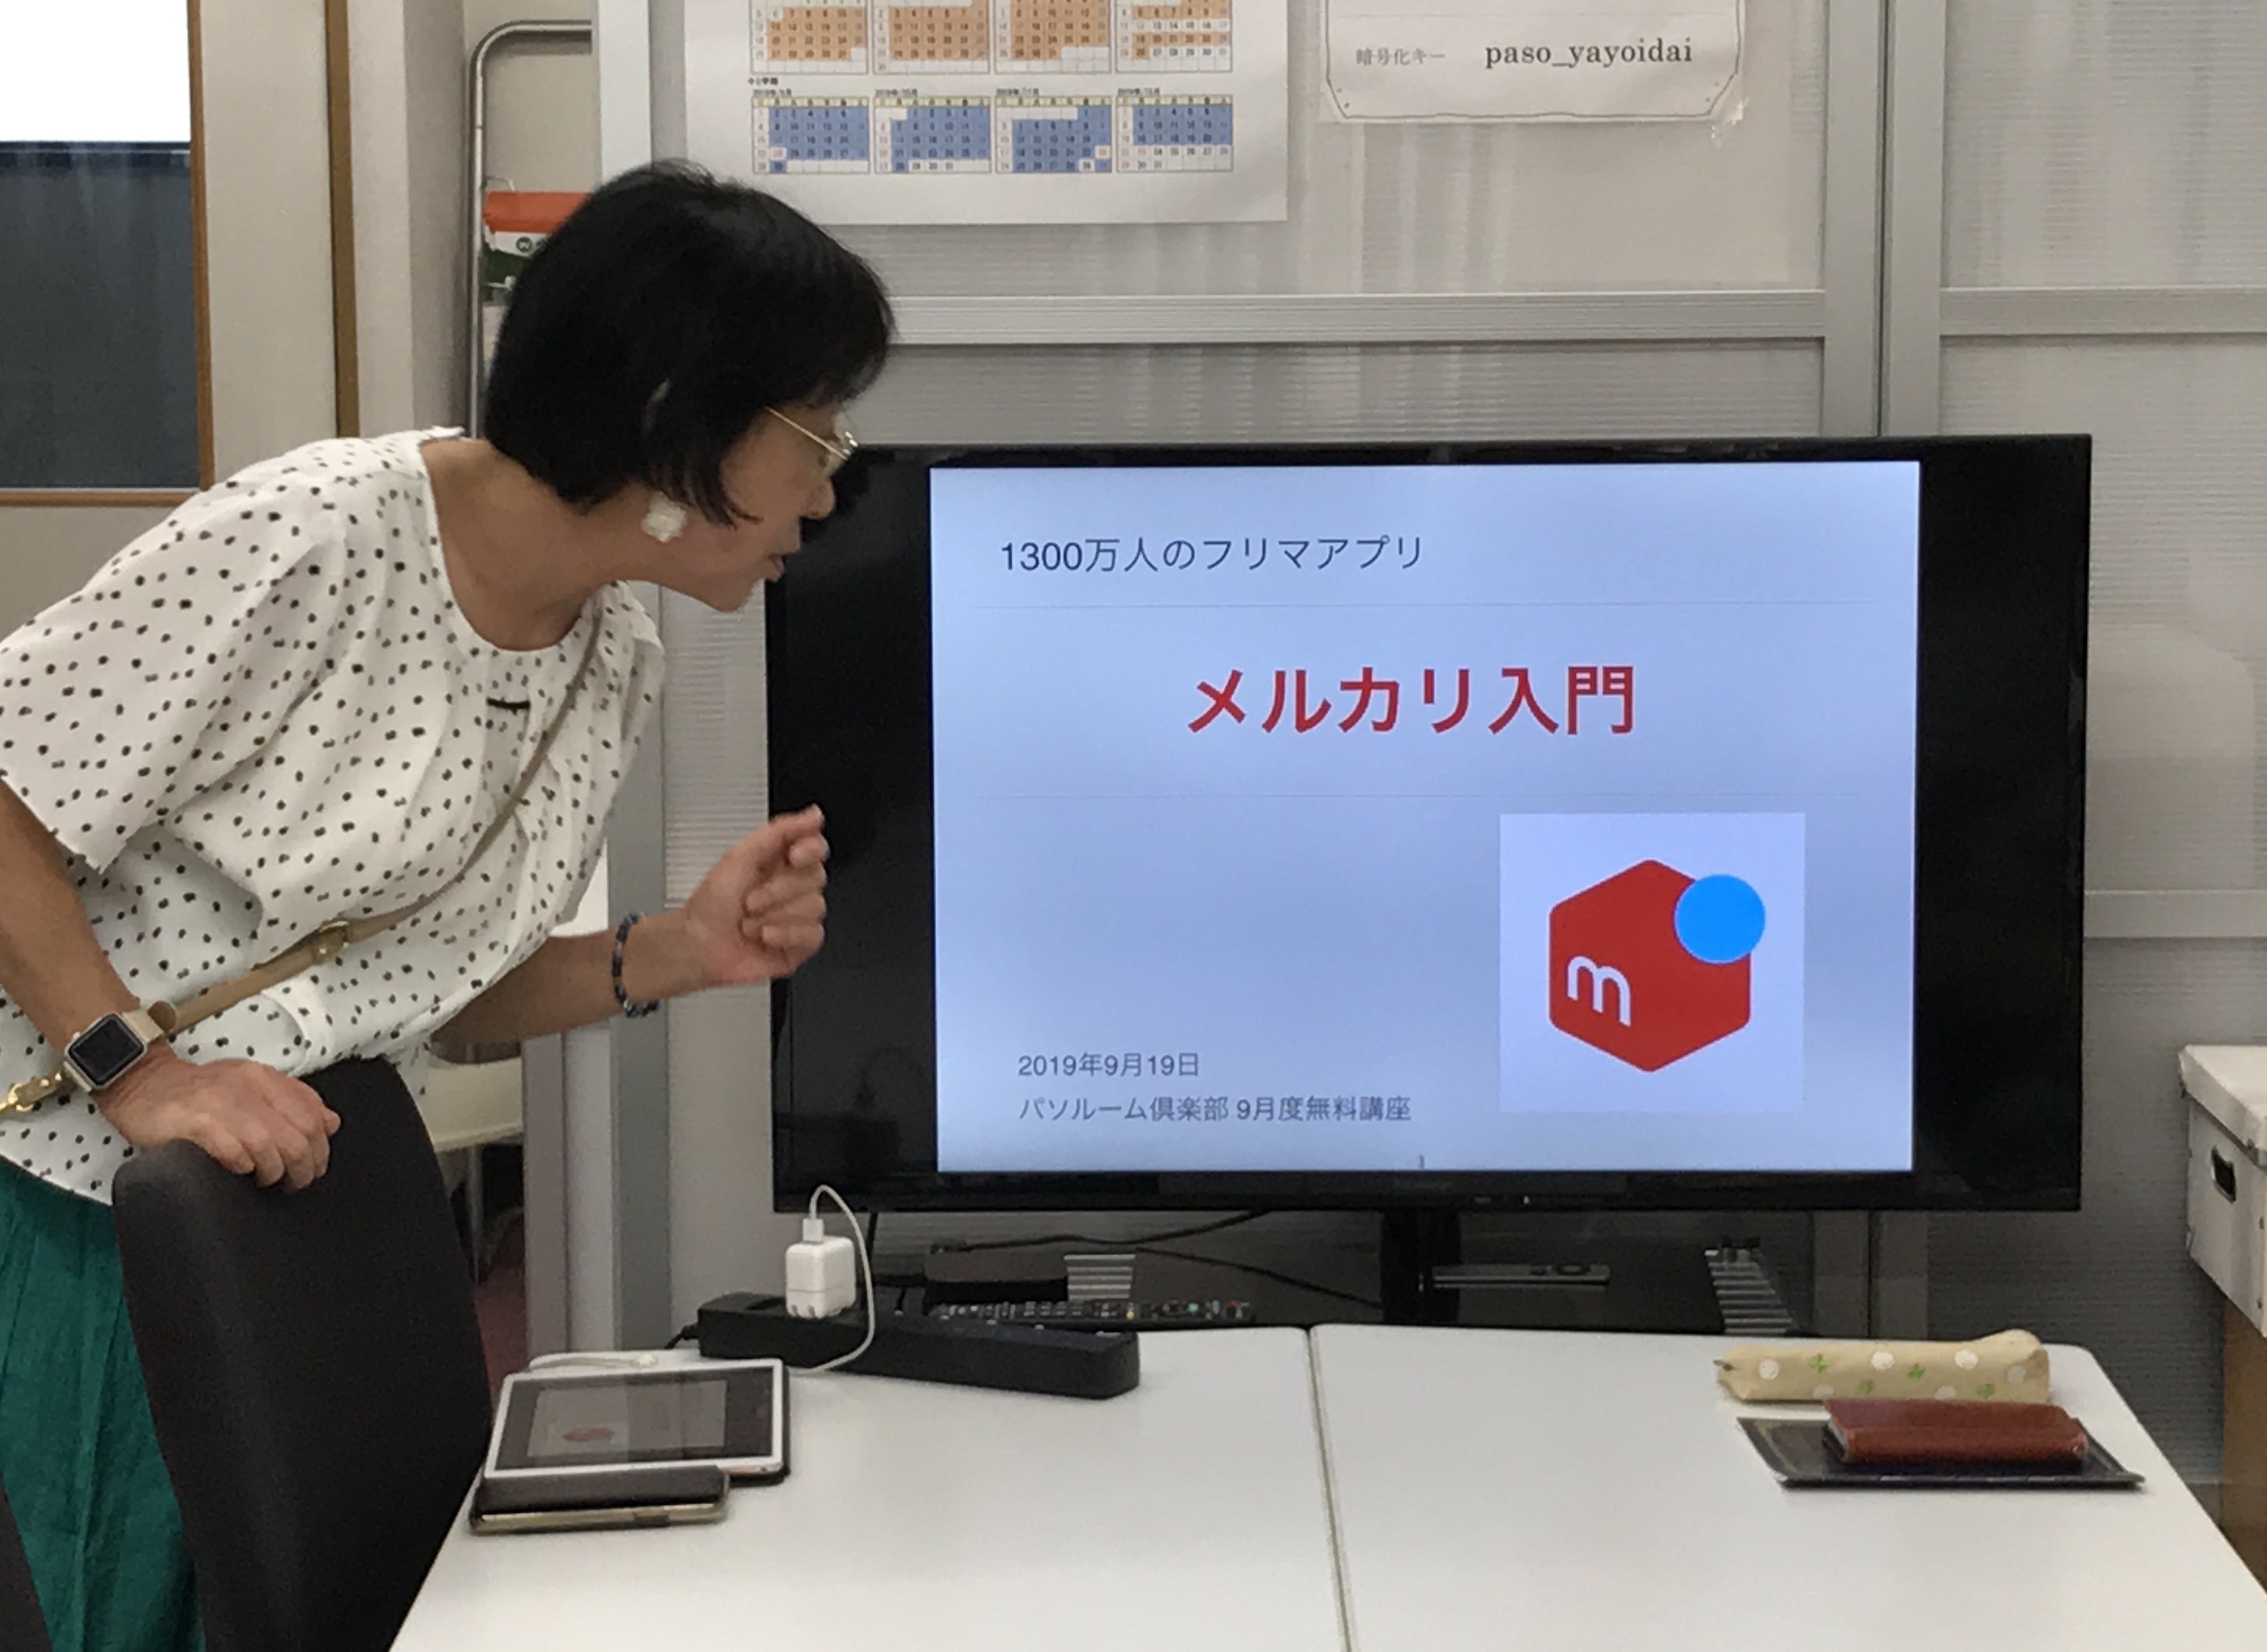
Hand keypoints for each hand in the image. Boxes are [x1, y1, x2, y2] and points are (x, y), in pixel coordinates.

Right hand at [97, 1048, 341, 1189]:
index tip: (315, 1165)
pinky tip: (239, 1170)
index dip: (321, 1147)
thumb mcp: (250, 1086)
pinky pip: (234, 1152)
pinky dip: (243, 1167)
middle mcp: (248, 1087)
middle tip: (294, 1182)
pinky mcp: (196, 1123)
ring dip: (274, 1171)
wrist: (142, 1082)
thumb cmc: (197, 1093)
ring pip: (270, 1146)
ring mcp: (221, 1104)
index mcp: (265, 1078)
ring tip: (266, 1179)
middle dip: (303, 1166)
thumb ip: (291, 1101)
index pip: (312, 1114)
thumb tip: (330, 1123)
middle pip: (297, 1134)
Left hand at [679, 806, 829, 988]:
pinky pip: (812, 934)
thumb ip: (779, 831)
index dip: (810, 849)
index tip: (793, 856)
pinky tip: (764, 936)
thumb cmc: (711, 905)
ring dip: (774, 915)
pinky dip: (784, 935)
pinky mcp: (800, 943)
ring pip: (814, 907)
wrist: (699, 946)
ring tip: (750, 922)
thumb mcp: (739, 856)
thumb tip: (813, 815)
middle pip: (816, 877)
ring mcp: (798, 916)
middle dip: (778, 890)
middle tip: (750, 900)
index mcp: (779, 861)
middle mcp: (792, 886)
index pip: (815, 845)